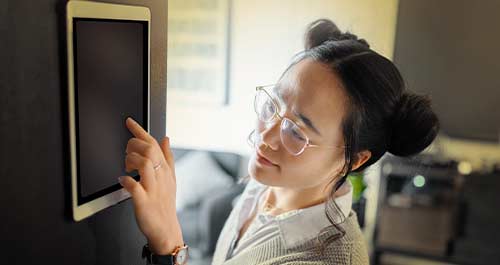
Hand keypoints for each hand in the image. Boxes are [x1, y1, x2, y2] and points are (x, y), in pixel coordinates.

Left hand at [119, 117, 183, 254]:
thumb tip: (165, 138)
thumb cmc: (165, 203)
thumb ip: (167, 157)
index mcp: (165, 169)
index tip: (129, 121)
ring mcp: (153, 189)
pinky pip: (135, 187)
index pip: (154, 143)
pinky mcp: (144, 203)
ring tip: (126, 167)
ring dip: (131, 161)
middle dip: (134, 146)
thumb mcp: (170, 178)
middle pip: (150, 150)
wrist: (166, 229)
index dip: (140, 131)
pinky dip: (126, 181)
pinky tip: (122, 180)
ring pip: (145, 164)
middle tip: (126, 153)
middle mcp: (161, 177)